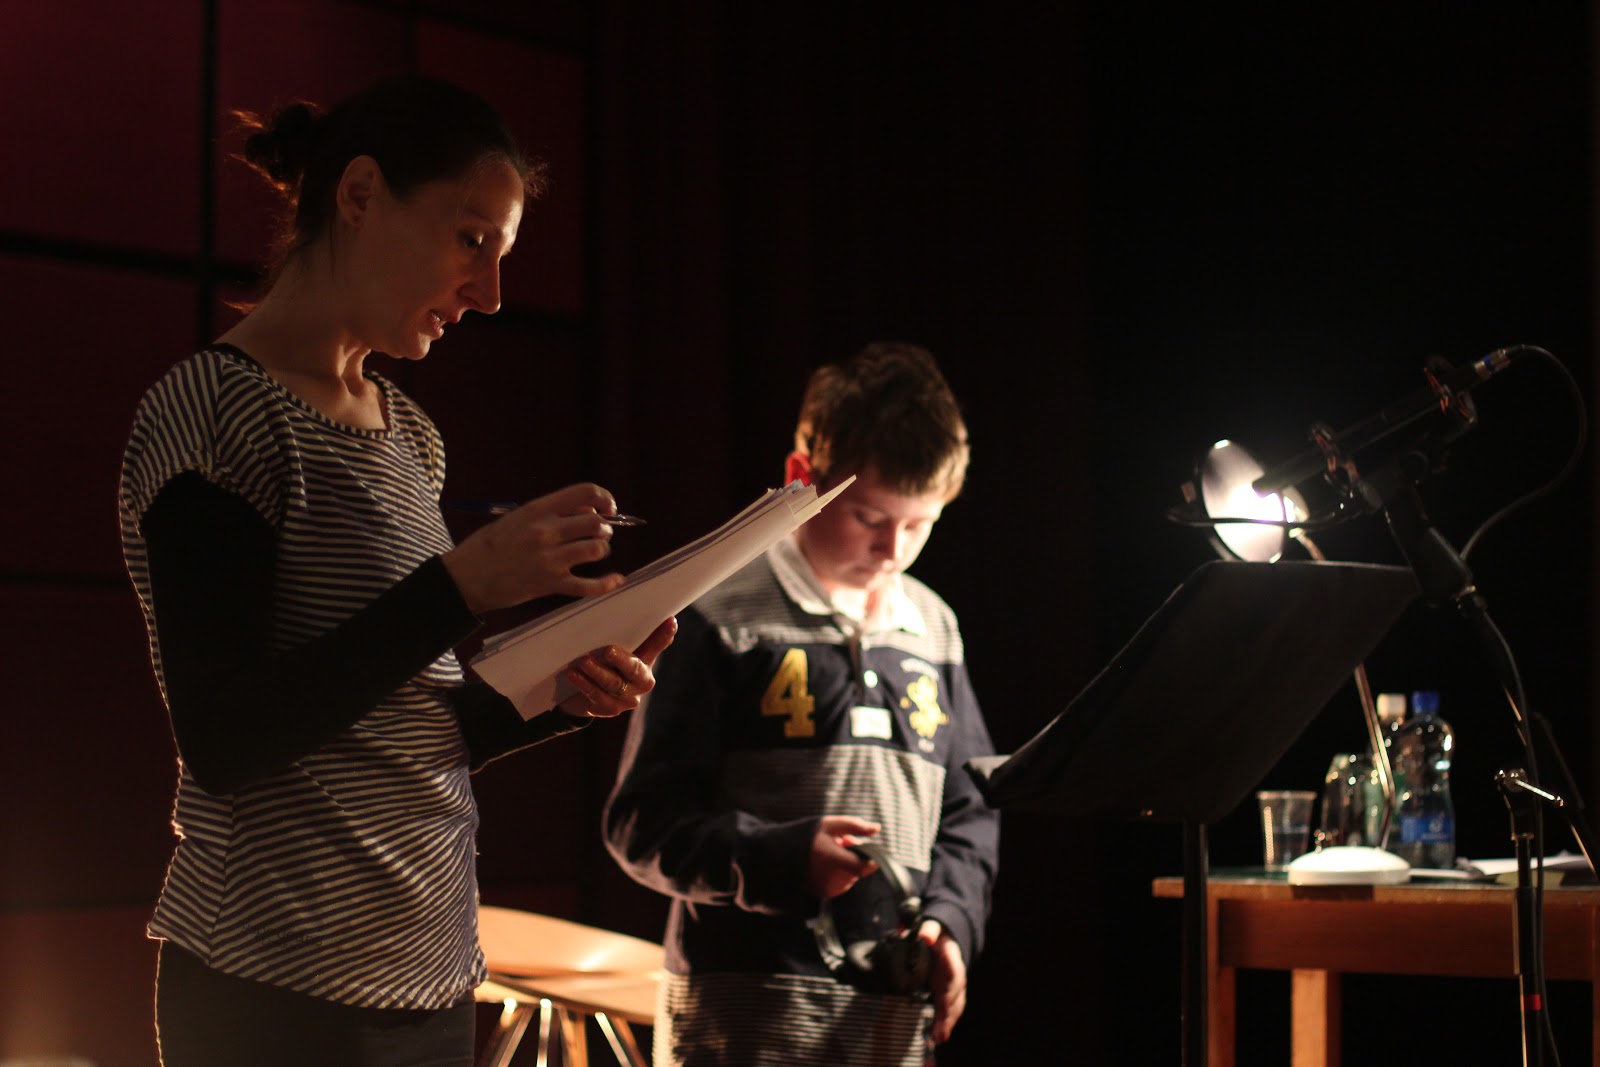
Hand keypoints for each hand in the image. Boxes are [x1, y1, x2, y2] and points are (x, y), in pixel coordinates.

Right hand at [442, 483, 627, 613]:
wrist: (466, 577)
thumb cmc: (490, 546)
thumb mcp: (517, 517)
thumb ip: (551, 512)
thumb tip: (589, 508)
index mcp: (538, 509)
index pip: (585, 492)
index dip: (604, 498)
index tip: (607, 508)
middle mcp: (546, 531)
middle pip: (596, 522)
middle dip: (604, 528)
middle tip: (597, 534)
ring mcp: (549, 559)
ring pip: (596, 549)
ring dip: (601, 550)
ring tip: (592, 552)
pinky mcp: (549, 584)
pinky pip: (588, 586)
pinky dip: (607, 583)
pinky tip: (616, 579)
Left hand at [559, 617, 677, 718]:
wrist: (582, 694)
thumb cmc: (604, 663)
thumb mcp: (617, 646)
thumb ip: (630, 632)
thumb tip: (643, 607)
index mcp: (646, 661)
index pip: (658, 644)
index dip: (663, 635)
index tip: (669, 620)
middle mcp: (642, 682)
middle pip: (635, 669)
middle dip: (622, 660)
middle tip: (607, 650)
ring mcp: (627, 698)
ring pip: (613, 684)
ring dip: (596, 672)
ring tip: (582, 661)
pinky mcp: (608, 709)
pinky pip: (595, 696)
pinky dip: (583, 683)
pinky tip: (572, 674)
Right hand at [807, 816, 880, 898]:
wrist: (780, 859)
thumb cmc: (805, 838)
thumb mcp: (828, 825)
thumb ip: (854, 826)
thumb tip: (877, 828)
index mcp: (832, 860)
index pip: (864, 866)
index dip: (870, 857)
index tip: (862, 845)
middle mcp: (832, 879)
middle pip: (859, 869)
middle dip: (855, 854)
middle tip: (840, 841)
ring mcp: (829, 890)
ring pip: (852, 876)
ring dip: (847, 863)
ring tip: (830, 852)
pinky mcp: (826, 895)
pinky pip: (843, 882)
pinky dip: (840, 872)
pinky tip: (826, 863)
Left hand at [919, 920, 966, 1044]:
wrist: (946, 937)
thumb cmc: (936, 934)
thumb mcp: (932, 927)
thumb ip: (929, 930)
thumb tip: (924, 935)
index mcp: (951, 959)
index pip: (953, 977)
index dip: (949, 991)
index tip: (943, 1003)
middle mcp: (956, 975)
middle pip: (955, 997)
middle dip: (947, 1015)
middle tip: (939, 1033)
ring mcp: (955, 986)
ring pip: (955, 1006)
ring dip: (947, 1023)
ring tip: (939, 1038)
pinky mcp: (950, 993)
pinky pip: (951, 1009)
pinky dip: (947, 1023)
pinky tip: (940, 1037)